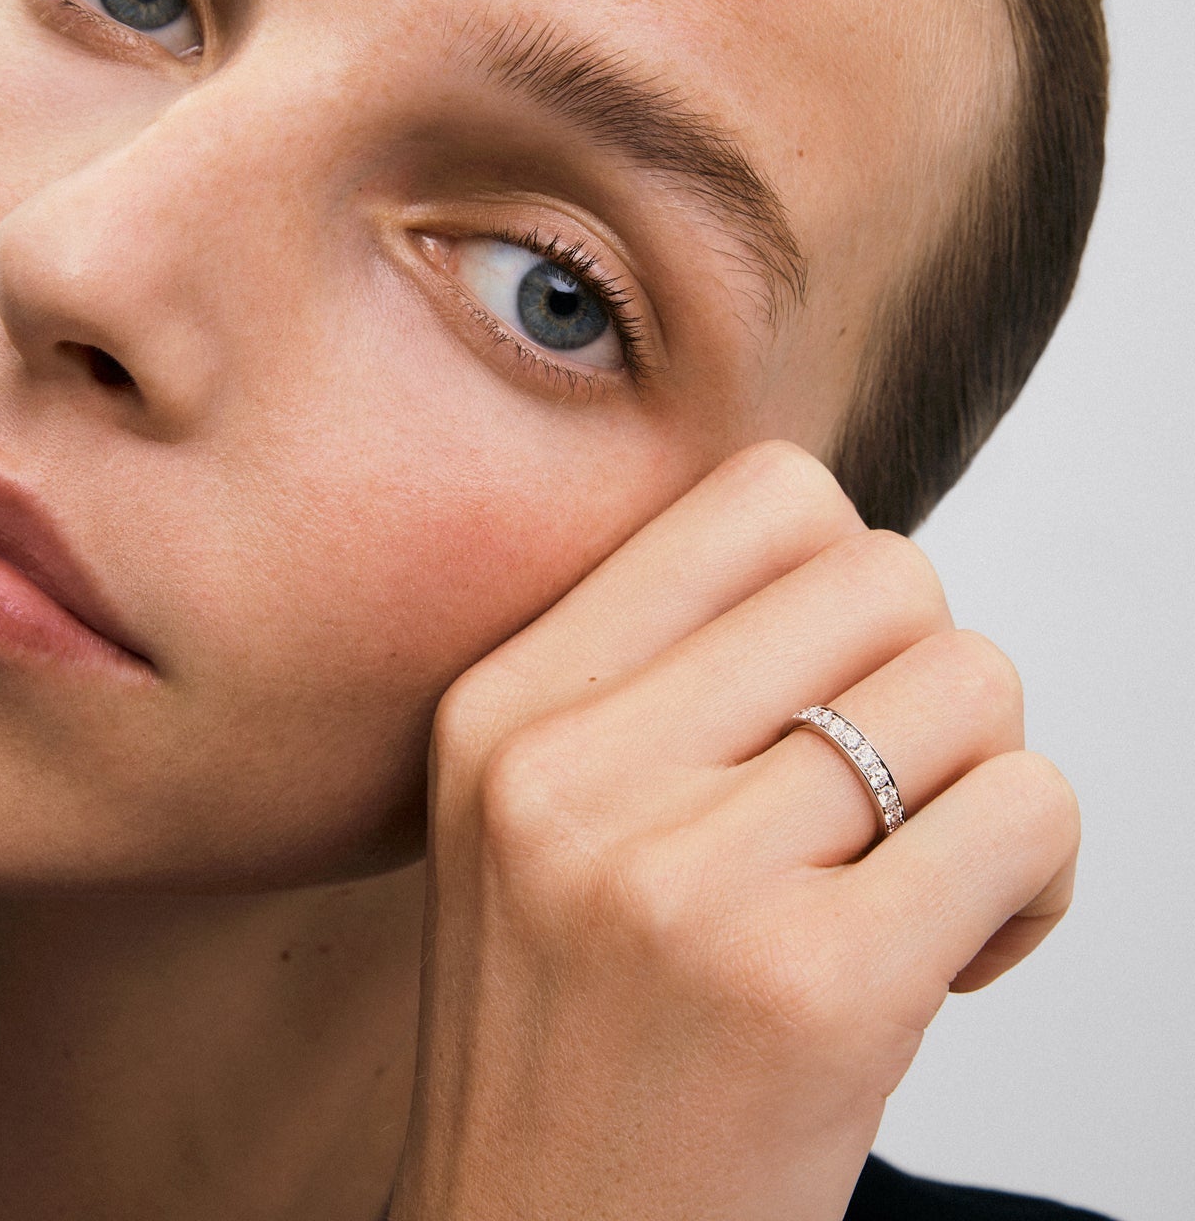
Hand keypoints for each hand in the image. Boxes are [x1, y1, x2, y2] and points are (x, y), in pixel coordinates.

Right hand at [389, 443, 1078, 1220]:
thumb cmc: (578, 1044)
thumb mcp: (535, 820)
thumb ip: (663, 675)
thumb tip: (862, 566)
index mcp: (505, 709)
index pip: (766, 497)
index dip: (844, 577)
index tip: (828, 685)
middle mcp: (574, 774)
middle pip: (889, 573)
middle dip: (927, 678)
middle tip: (884, 797)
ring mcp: (687, 881)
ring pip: (975, 681)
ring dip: (987, 780)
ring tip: (919, 884)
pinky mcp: (815, 990)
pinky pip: (1029, 810)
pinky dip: (1037, 876)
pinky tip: (961, 955)